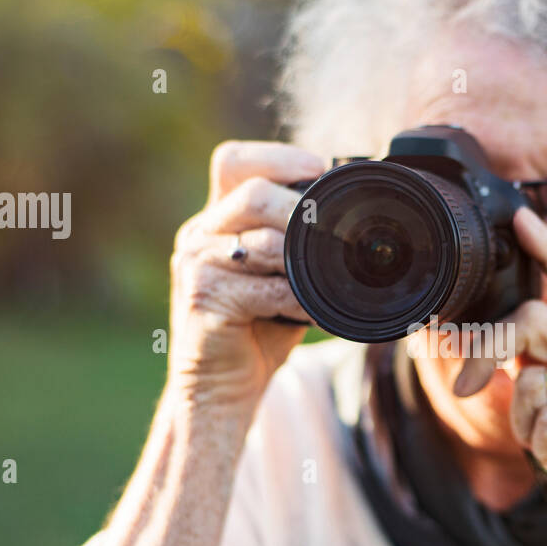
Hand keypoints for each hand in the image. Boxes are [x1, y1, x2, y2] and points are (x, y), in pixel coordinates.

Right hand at [167, 141, 324, 408]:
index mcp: (216, 220)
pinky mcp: (202, 300)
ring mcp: (196, 266)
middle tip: (335, 232)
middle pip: (252, 193)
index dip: (276, 156)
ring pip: (260, 241)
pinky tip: (313, 312)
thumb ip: (296, 243)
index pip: (234, 162)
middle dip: (301, 210)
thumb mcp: (278, 276)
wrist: (219, 389)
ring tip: (327, 279)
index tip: (317, 166)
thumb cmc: (256, 330)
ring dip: (303, 260)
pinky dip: (298, 300)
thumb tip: (350, 218)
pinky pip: (265, 289)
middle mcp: (199, 235)